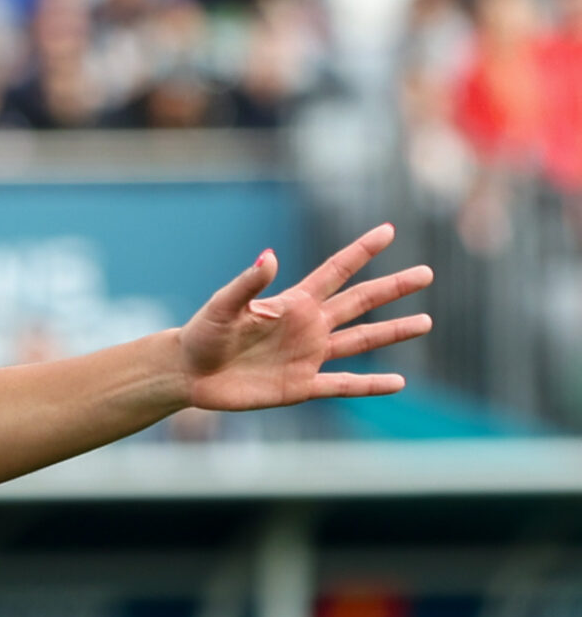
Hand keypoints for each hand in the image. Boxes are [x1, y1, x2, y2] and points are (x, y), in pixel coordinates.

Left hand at [178, 223, 433, 411]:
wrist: (188, 374)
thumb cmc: (202, 334)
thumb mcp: (222, 306)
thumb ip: (248, 284)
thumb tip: (269, 257)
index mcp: (293, 303)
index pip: (335, 271)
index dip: (361, 251)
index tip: (389, 230)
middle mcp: (307, 326)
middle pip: (359, 302)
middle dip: (392, 288)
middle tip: (426, 272)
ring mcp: (307, 356)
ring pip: (360, 341)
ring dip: (392, 332)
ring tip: (426, 322)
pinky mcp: (301, 386)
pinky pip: (343, 385)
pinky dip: (370, 385)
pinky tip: (398, 384)